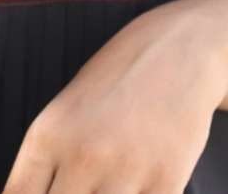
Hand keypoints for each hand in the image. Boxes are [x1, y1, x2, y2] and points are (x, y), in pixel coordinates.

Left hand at [0, 11, 227, 193]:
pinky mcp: (166, 181)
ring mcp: (123, 170)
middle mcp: (80, 155)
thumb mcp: (67, 111)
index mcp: (47, 135)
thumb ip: (48, 164)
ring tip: (113, 182)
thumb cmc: (118, 80)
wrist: (180, 47)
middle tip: (86, 187)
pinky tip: (139, 187)